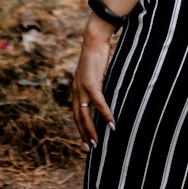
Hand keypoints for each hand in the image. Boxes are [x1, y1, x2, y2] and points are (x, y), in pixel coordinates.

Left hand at [71, 17, 116, 147]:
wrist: (93, 40)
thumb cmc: (96, 55)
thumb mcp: (93, 73)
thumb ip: (95, 84)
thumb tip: (102, 94)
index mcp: (76, 89)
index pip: (75, 113)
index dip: (80, 128)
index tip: (86, 140)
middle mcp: (76, 91)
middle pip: (78, 118)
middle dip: (84, 134)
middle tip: (91, 148)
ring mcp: (82, 88)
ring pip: (86, 115)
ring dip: (92, 130)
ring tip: (98, 143)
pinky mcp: (92, 83)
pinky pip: (99, 104)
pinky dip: (106, 115)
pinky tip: (112, 124)